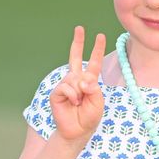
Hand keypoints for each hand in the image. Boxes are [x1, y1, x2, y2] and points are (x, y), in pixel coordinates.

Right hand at [50, 26, 105, 141]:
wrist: (78, 130)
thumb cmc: (89, 116)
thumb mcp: (98, 101)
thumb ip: (93, 88)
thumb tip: (82, 79)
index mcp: (89, 80)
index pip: (93, 62)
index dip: (97, 49)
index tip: (101, 36)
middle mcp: (76, 79)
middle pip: (75, 57)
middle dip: (78, 42)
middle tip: (79, 28)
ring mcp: (66, 85)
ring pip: (74, 78)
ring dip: (80, 90)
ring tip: (80, 102)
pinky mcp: (57, 92)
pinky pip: (67, 87)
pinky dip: (73, 95)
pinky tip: (73, 103)